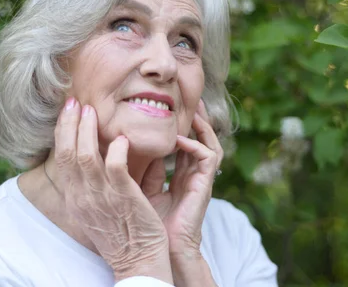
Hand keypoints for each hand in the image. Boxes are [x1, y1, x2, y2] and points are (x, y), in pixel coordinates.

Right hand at [54, 97, 172, 283]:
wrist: (138, 259)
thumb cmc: (122, 232)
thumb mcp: (97, 208)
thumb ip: (94, 183)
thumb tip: (98, 155)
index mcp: (76, 198)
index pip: (61, 159)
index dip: (63, 132)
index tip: (68, 112)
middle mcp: (83, 197)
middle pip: (66, 153)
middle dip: (69, 124)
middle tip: (75, 102)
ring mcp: (101, 198)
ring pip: (86, 156)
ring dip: (87, 130)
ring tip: (92, 111)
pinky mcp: (123, 198)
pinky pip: (115, 167)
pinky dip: (116, 150)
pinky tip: (122, 139)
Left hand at [141, 100, 222, 254]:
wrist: (162, 248)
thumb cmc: (151, 224)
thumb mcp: (144, 190)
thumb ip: (146, 170)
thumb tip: (136, 146)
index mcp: (182, 176)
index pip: (185, 144)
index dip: (181, 127)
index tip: (171, 110)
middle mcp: (194, 175)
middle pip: (202, 139)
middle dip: (198, 119)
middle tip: (190, 100)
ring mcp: (201, 179)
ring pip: (210, 144)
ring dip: (203, 126)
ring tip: (194, 109)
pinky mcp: (205, 185)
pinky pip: (208, 157)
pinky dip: (195, 145)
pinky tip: (180, 139)